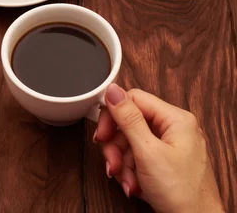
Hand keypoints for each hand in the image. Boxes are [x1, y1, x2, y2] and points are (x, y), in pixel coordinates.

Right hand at [94, 84, 223, 212]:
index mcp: (175, 119)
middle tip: (112, 163)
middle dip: (117, 147)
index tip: (102, 134)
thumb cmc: (181, 192)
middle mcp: (174, 128)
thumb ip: (128, 119)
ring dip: (123, 163)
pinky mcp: (164, 161)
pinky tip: (134, 185)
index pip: (134, 100)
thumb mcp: (147, 152)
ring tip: (127, 181)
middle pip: (129, 123)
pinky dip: (131, 171)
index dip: (113, 116)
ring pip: (130, 143)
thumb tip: (113, 90)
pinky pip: (138, 157)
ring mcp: (170, 145)